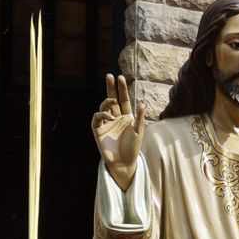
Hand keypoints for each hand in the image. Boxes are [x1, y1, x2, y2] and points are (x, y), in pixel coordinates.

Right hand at [93, 73, 146, 188]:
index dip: (121, 89)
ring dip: (107, 102)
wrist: (124, 162)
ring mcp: (106, 123)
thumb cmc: (133, 148)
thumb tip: (141, 103)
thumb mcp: (139, 132)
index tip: (120, 77)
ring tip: (112, 101)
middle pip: (112, 100)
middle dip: (110, 88)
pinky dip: (101, 115)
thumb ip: (140, 118)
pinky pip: (96, 119)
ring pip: (103, 107)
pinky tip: (109, 116)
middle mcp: (115, 118)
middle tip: (109, 76)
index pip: (123, 100)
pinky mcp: (98, 130)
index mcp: (126, 117)